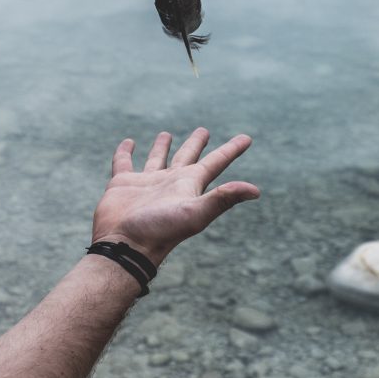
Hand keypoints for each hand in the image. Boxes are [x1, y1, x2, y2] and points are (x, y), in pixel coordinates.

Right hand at [91, 128, 259, 266]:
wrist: (125, 247)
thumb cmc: (161, 231)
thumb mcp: (195, 213)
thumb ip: (222, 198)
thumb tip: (256, 191)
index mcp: (190, 185)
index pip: (216, 162)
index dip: (232, 150)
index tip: (247, 138)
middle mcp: (170, 182)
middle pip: (188, 157)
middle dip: (196, 143)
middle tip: (203, 130)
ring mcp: (146, 183)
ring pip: (157, 158)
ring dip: (162, 147)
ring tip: (166, 134)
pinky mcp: (122, 183)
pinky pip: (123, 162)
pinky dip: (124, 152)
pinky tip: (128, 143)